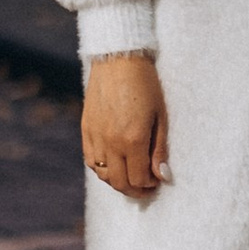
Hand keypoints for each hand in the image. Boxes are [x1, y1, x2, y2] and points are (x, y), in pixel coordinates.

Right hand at [83, 53, 169, 197]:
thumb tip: (162, 176)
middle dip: (135, 190)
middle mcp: (111, 143)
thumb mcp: (161, 115)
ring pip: (104, 176)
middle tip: (147, 187)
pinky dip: (102, 170)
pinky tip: (114, 166)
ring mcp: (96, 137)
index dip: (150, 185)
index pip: (139, 178)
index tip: (158, 181)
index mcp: (133, 140)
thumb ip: (160, 148)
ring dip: (118, 182)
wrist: (118, 59)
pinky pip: (91, 161)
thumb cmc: (146, 84)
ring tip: (132, 177)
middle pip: (120, 182)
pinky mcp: (86, 130)